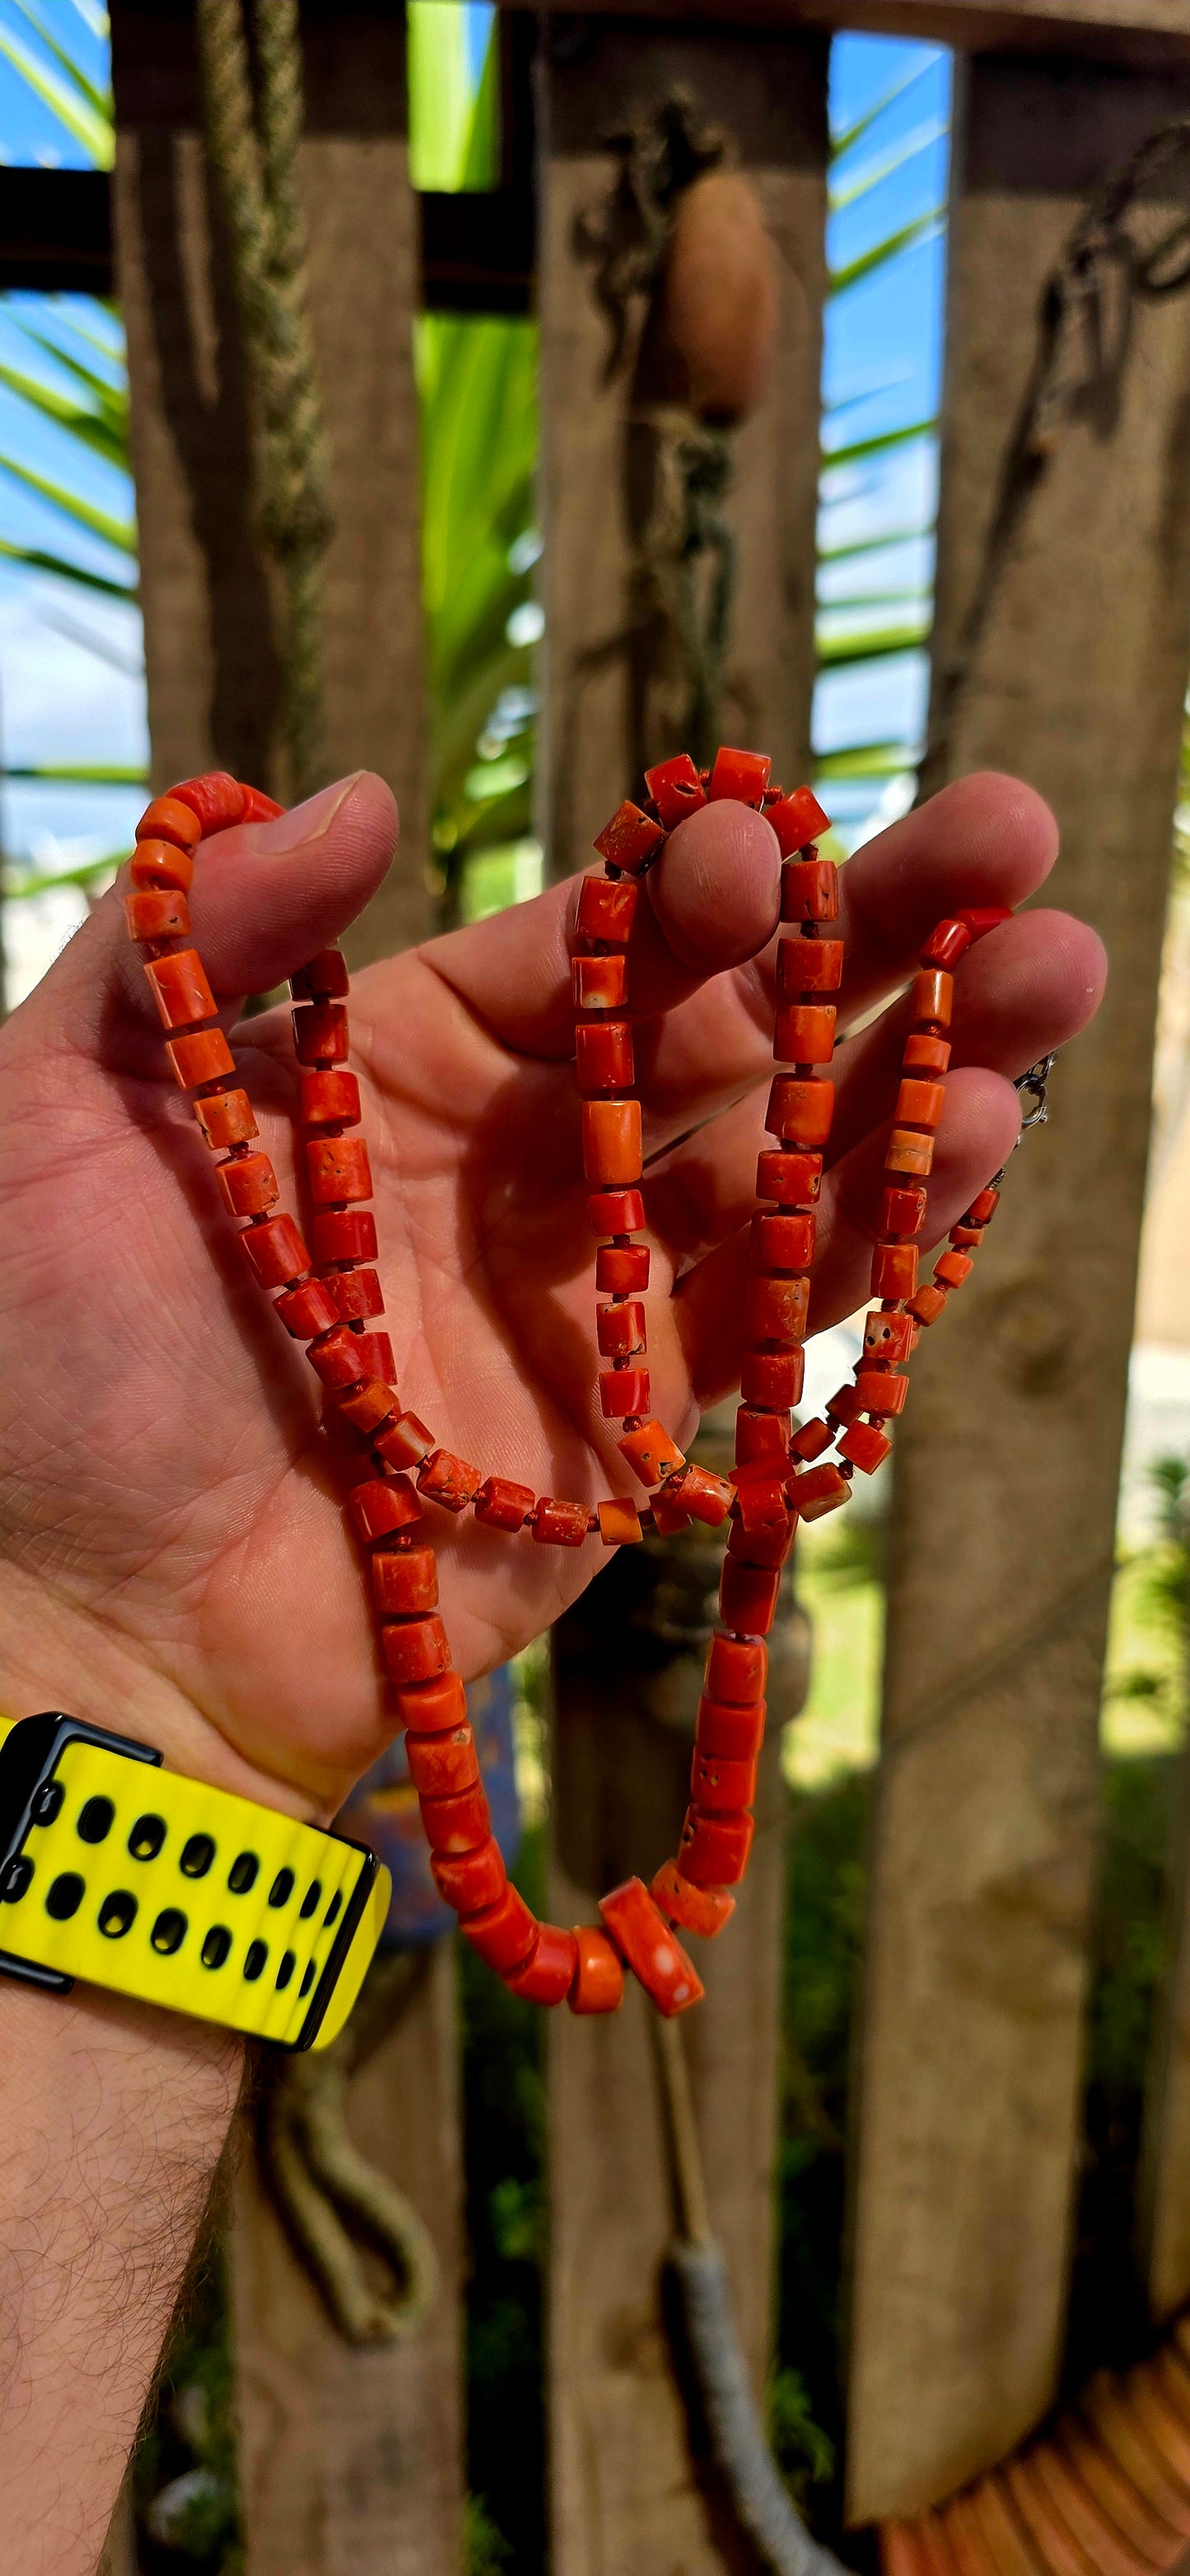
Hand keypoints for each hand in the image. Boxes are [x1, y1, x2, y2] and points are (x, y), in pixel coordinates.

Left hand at [0, 768, 1103, 1813]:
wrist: (80, 1626)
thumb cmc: (41, 1363)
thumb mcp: (62, 1105)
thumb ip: (195, 938)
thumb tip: (364, 793)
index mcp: (391, 1068)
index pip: (584, 944)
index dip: (687, 888)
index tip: (762, 843)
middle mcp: (512, 1168)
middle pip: (722, 1027)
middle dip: (864, 933)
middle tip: (1008, 834)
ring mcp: (589, 1301)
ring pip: (782, 1158)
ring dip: (915, 1065)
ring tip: (1051, 972)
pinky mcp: (641, 1433)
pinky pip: (780, 1314)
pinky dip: (878, 1231)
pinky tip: (975, 1132)